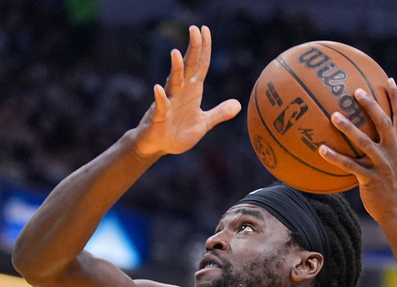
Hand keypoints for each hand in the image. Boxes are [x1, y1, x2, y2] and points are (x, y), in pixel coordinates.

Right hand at [133, 25, 240, 157]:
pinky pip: (160, 105)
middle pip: (188, 66)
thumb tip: (238, 105)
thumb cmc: (178, 133)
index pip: (200, 65)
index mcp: (193, 91)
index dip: (204, 48)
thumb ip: (219, 113)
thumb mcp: (204, 123)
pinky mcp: (159, 116)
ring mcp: (169, 102)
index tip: (205, 30)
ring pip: (173, 81)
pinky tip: (159, 88)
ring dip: (175, 68)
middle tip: (194, 29)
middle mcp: (180, 91)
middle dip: (192, 48)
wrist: (158, 146)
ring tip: (177, 53)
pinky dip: (160, 97)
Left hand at [317, 78, 396, 227]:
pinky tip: (320, 149)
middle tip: (356, 91)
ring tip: (333, 115)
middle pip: (383, 122)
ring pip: (364, 142)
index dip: (396, 98)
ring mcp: (382, 164)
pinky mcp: (370, 178)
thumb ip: (388, 146)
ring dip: (348, 128)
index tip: (388, 80)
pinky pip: (349, 165)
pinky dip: (334, 157)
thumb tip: (370, 132)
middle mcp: (394, 151)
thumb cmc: (392, 185)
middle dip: (371, 105)